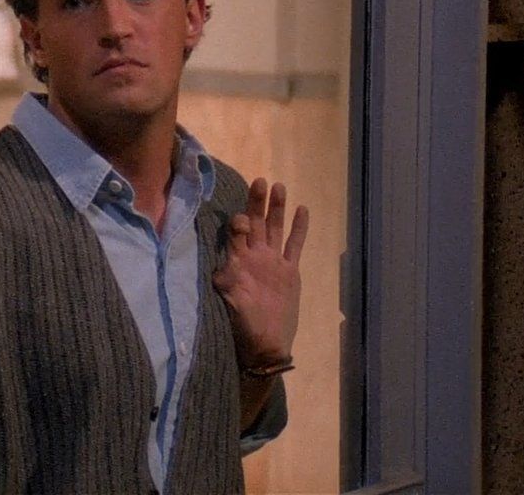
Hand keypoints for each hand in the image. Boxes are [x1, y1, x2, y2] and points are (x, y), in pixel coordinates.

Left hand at [213, 178, 308, 366]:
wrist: (267, 344)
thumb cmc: (245, 324)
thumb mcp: (231, 302)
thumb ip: (228, 283)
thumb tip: (221, 270)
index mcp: (239, 261)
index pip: (236, 233)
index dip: (237, 222)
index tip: (239, 216)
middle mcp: (256, 257)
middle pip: (255, 223)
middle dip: (256, 202)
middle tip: (259, 180)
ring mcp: (273, 262)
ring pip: (275, 228)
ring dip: (276, 209)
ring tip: (279, 186)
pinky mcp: (290, 271)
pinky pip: (295, 245)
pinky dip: (299, 228)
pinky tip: (302, 209)